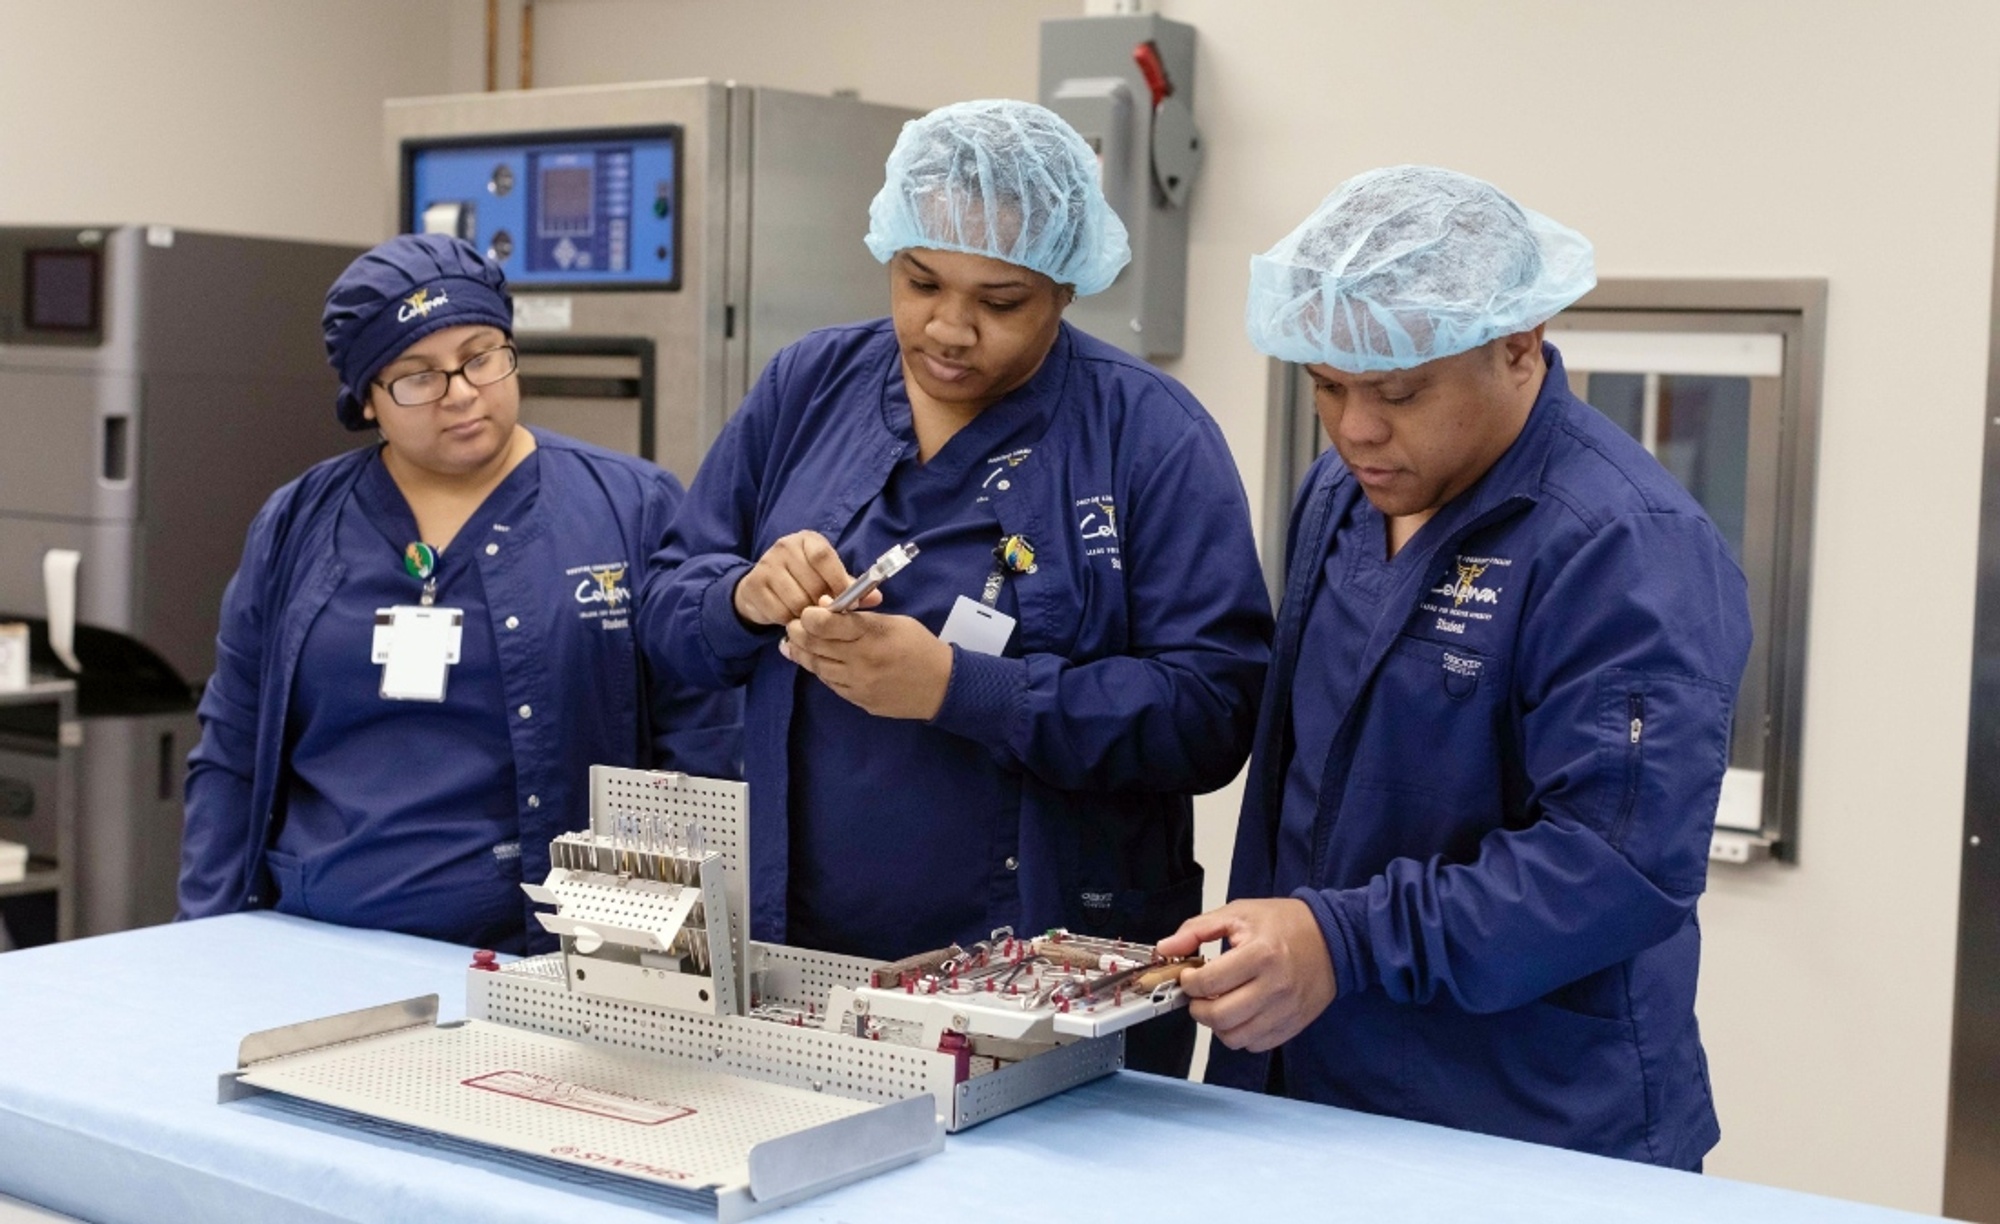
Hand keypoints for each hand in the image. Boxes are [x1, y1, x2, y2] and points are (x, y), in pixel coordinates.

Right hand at [732, 531, 878, 626]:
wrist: (760, 588)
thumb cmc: (802, 581)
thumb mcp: (827, 578)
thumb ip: (850, 587)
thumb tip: (877, 598)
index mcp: (807, 540)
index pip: (823, 557)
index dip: (838, 581)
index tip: (849, 603)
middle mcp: (784, 546)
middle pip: (812, 583)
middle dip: (823, 605)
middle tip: (825, 614)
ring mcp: (766, 564)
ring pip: (797, 601)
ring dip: (806, 616)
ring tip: (807, 615)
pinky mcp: (754, 585)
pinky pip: (780, 612)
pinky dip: (789, 620)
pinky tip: (790, 616)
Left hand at [780, 603, 952, 719]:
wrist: (942, 686)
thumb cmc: (918, 646)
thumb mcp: (894, 622)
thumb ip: (859, 618)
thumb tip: (827, 609)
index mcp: (872, 636)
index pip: (827, 625)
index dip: (809, 617)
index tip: (806, 612)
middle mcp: (862, 661)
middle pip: (816, 646)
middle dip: (799, 634)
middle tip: (792, 626)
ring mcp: (859, 684)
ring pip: (819, 668)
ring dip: (804, 654)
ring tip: (794, 644)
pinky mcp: (860, 700)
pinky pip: (831, 684)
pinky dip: (821, 671)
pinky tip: (816, 662)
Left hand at [1158, 898, 1336, 1053]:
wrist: (1333, 939)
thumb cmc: (1285, 924)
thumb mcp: (1239, 914)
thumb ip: (1197, 929)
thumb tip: (1166, 948)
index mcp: (1261, 954)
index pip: (1209, 982)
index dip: (1189, 982)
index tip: (1189, 976)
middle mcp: (1275, 987)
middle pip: (1219, 1016)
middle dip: (1197, 1008)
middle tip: (1198, 994)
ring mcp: (1286, 1010)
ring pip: (1235, 1037)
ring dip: (1217, 1025)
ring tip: (1218, 1004)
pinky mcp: (1293, 1025)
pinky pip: (1255, 1045)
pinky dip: (1240, 1034)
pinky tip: (1240, 1013)